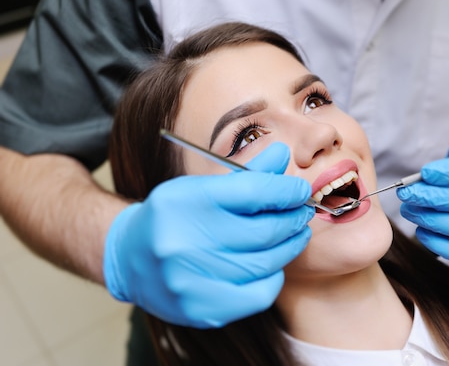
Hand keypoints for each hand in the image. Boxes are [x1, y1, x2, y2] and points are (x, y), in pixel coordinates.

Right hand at [103, 143, 313, 327]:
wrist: (130, 259)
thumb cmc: (175, 217)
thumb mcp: (202, 188)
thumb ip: (245, 174)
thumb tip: (282, 154)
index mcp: (184, 201)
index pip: (251, 190)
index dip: (285, 191)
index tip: (301, 192)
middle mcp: (182, 241)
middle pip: (263, 231)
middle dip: (292, 220)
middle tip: (302, 213)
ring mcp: (189, 279)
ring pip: (265, 263)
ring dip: (289, 247)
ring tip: (295, 235)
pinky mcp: (199, 309)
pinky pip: (258, 294)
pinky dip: (273, 277)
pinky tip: (272, 264)